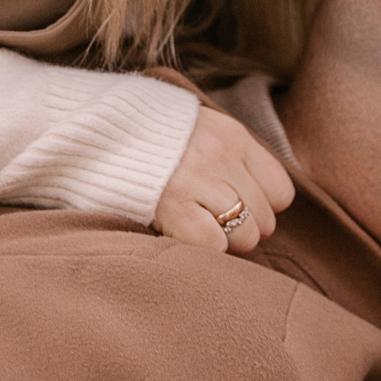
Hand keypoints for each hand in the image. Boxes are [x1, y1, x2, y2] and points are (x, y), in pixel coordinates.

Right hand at [150, 107, 293, 255]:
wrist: (99, 131)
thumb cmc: (154, 142)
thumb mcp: (203, 132)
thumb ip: (235, 161)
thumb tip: (265, 215)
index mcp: (234, 136)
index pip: (281, 191)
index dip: (262, 207)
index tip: (238, 207)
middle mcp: (222, 156)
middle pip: (265, 219)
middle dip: (243, 229)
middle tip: (212, 222)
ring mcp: (199, 179)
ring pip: (244, 236)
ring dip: (225, 242)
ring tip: (197, 228)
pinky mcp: (173, 204)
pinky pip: (214, 245)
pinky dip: (204, 248)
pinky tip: (183, 234)